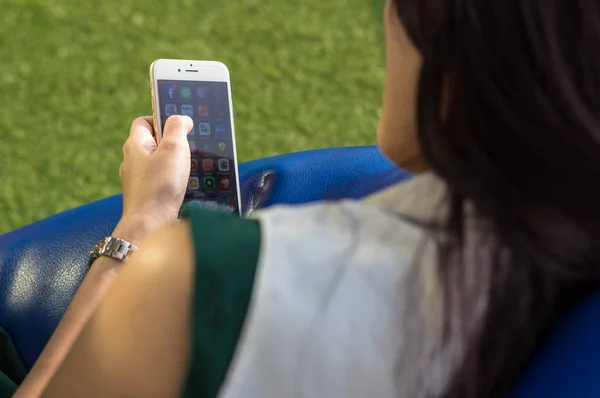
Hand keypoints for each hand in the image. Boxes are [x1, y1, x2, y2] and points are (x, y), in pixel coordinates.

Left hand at [114, 116, 192, 242]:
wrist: (149, 226)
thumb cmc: (159, 187)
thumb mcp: (173, 149)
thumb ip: (177, 128)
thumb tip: (181, 118)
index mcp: (135, 145)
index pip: (144, 121)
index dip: (161, 119)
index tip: (179, 127)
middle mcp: (132, 161)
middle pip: (152, 142)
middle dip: (171, 143)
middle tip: (188, 148)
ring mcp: (136, 179)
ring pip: (156, 162)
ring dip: (172, 163)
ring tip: (187, 168)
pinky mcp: (144, 195)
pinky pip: (158, 180)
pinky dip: (170, 180)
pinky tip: (182, 187)